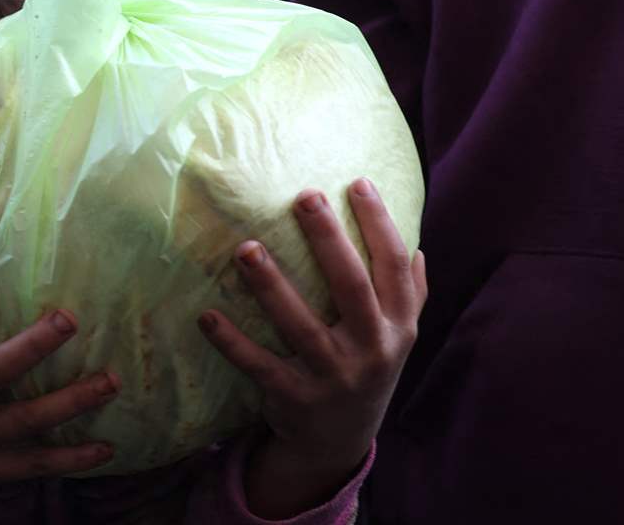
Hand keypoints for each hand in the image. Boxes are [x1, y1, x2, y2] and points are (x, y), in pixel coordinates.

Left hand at [199, 179, 426, 517]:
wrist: (339, 440)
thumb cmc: (365, 367)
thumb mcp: (398, 338)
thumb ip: (410, 295)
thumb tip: (417, 246)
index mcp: (399, 326)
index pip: (394, 267)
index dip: (380, 224)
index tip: (357, 182)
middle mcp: (371, 350)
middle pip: (352, 287)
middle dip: (328, 239)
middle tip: (305, 196)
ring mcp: (333, 376)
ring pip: (302, 326)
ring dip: (271, 285)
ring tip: (245, 247)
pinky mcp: (294, 397)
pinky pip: (260, 366)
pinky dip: (232, 342)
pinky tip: (206, 314)